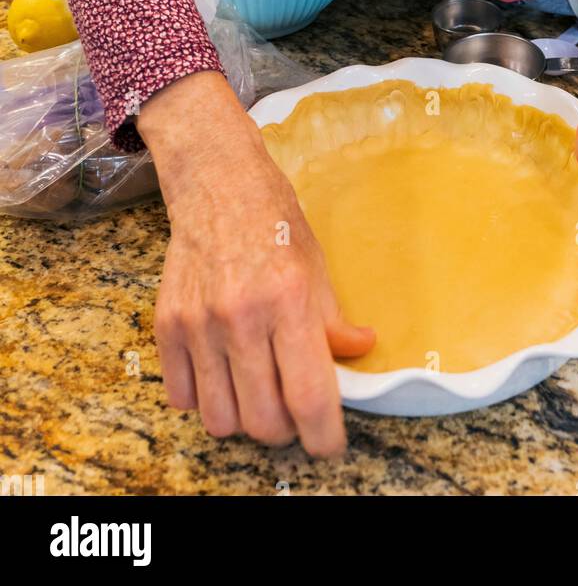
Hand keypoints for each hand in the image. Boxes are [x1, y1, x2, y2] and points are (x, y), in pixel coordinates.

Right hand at [138, 71, 375, 454]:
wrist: (217, 182)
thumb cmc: (274, 219)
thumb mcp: (318, 264)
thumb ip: (334, 320)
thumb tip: (359, 355)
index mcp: (289, 300)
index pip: (309, 397)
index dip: (324, 437)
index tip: (330, 445)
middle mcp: (242, 316)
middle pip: (264, 420)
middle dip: (285, 430)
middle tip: (294, 410)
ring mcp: (199, 323)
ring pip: (221, 419)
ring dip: (243, 419)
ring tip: (256, 391)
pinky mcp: (166, 325)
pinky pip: (182, 397)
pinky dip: (204, 399)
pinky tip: (222, 372)